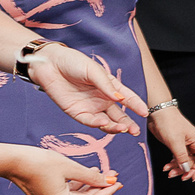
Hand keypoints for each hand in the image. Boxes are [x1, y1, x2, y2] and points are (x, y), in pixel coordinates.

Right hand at [0, 145, 118, 194]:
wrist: (13, 160)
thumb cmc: (39, 162)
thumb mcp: (69, 167)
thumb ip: (91, 176)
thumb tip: (110, 182)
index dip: (108, 191)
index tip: (120, 182)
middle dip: (100, 187)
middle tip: (114, 174)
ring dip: (90, 185)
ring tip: (103, 171)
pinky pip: (67, 194)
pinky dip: (78, 185)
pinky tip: (88, 174)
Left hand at [27, 46, 145, 135]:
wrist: (49, 64)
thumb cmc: (73, 62)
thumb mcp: (93, 70)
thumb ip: (106, 85)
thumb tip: (120, 99)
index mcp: (110, 86)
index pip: (127, 98)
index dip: (136, 105)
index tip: (145, 113)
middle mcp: (102, 99)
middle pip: (119, 115)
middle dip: (128, 124)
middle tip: (135, 131)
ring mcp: (90, 107)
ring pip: (106, 121)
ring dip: (114, 126)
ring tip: (122, 129)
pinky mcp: (76, 112)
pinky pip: (89, 121)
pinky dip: (97, 123)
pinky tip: (104, 123)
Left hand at [150, 107, 194, 180]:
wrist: (157, 112)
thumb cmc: (168, 122)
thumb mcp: (175, 141)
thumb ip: (181, 156)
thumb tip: (186, 169)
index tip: (193, 177)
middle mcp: (193, 143)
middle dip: (189, 171)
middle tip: (181, 177)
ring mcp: (185, 144)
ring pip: (187, 161)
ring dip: (179, 169)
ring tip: (169, 173)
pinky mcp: (177, 145)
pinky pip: (179, 158)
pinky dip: (173, 164)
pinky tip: (166, 167)